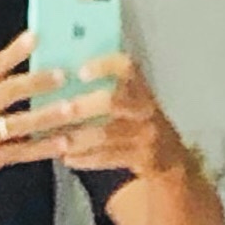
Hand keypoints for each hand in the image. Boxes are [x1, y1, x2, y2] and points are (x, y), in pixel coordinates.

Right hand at [0, 32, 109, 203]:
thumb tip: (31, 70)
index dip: (13, 52)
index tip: (36, 37)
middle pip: (5, 92)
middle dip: (36, 82)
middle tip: (64, 75)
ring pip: (15, 123)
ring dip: (44, 116)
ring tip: (70, 109)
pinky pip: (19, 152)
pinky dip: (42, 148)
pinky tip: (63, 143)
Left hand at [60, 53, 189, 176]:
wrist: (170, 156)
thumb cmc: (136, 122)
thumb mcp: (130, 101)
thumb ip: (102, 89)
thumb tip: (58, 79)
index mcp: (139, 87)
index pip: (127, 67)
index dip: (104, 66)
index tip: (80, 71)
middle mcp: (145, 108)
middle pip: (113, 101)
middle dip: (82, 106)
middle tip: (59, 110)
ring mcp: (146, 134)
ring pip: (106, 134)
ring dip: (76, 137)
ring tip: (54, 140)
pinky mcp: (143, 158)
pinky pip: (108, 157)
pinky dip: (85, 158)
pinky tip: (67, 157)